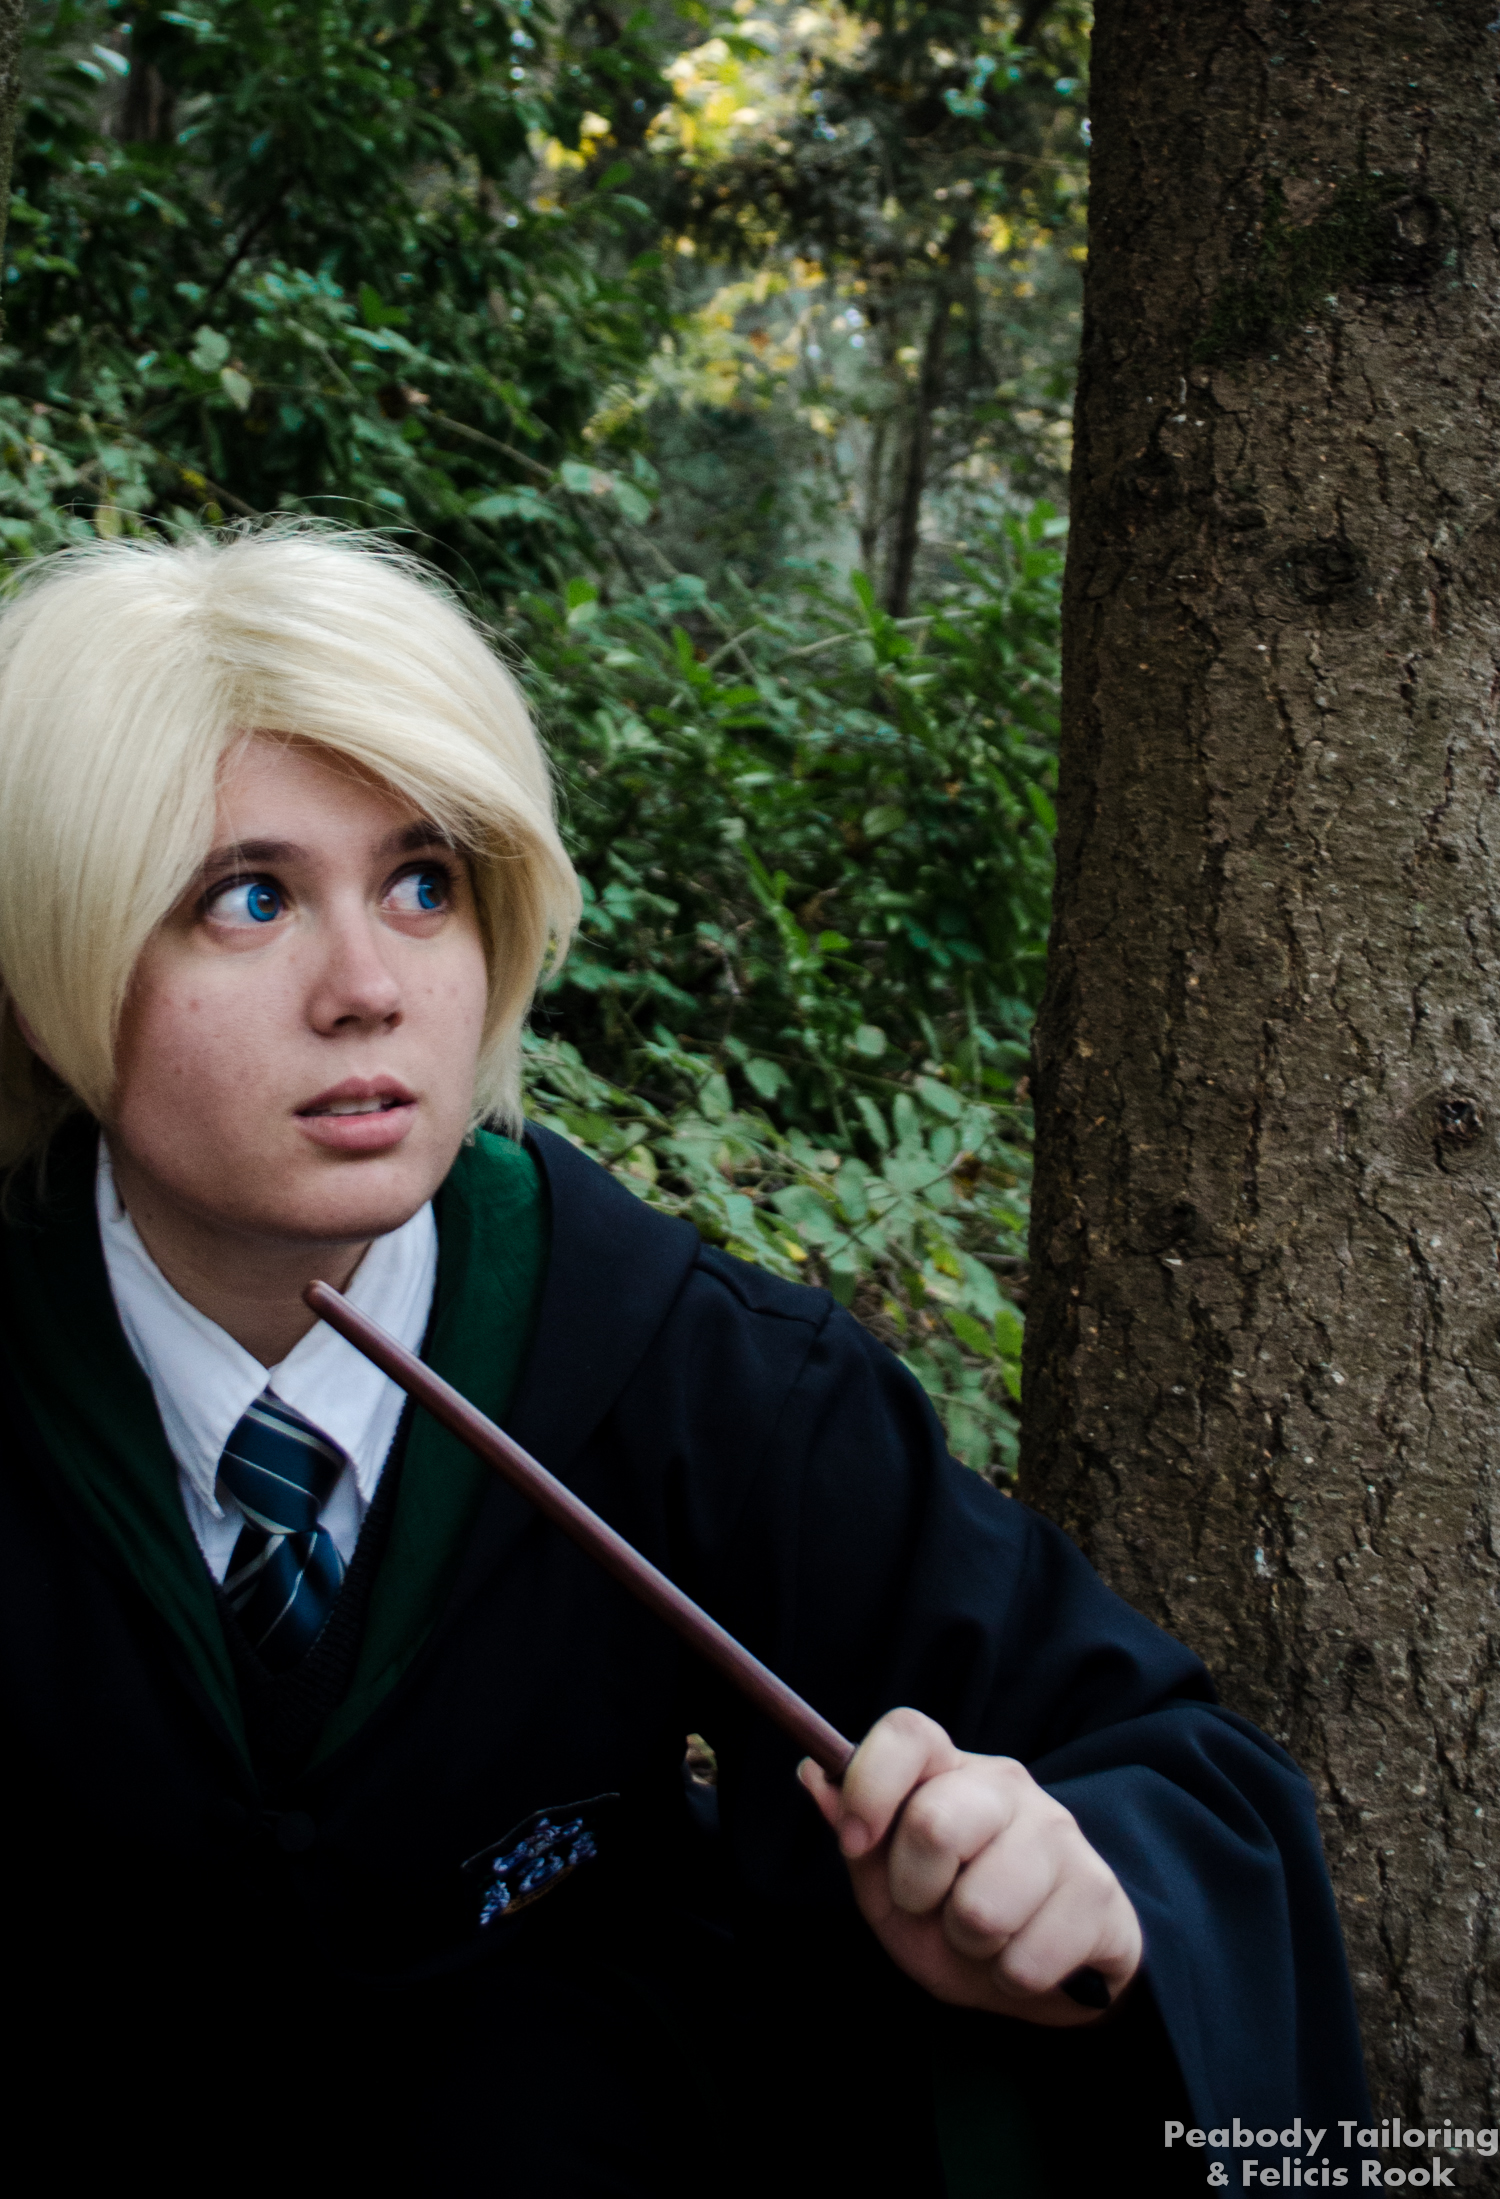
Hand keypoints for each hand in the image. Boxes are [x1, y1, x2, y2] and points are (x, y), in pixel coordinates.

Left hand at [799, 1707, 1142, 2026]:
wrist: (1047, 1970)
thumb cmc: (952, 1918)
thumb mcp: (890, 1887)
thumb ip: (857, 1837)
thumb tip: (811, 1773)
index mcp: (948, 1772)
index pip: (908, 1733)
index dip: (870, 1783)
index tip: (855, 1841)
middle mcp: (1007, 1786)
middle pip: (935, 1823)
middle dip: (915, 1891)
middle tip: (932, 1908)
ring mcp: (1060, 1833)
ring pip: (981, 1909)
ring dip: (968, 1946)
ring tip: (983, 1937)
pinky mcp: (1100, 1892)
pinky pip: (1027, 1961)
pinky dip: (1011, 1978)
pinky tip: (1025, 1955)